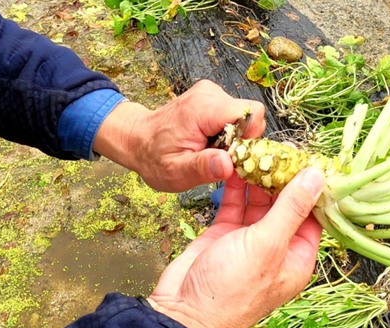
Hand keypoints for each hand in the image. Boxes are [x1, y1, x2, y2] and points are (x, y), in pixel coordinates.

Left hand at [93, 80, 265, 191]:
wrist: (137, 140)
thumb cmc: (154, 158)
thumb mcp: (176, 172)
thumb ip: (203, 168)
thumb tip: (229, 164)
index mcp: (203, 109)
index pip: (251, 112)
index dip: (250, 137)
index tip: (232, 155)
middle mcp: (210, 94)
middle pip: (250, 116)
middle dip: (241, 141)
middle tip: (217, 156)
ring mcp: (211, 93)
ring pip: (243, 117)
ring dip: (233, 138)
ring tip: (208, 149)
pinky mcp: (212, 97)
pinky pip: (234, 116)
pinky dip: (226, 133)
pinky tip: (207, 142)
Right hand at [148, 167, 324, 327]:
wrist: (182, 311)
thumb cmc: (230, 288)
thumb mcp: (267, 245)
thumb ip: (291, 208)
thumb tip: (317, 178)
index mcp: (296, 257)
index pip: (312, 216)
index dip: (311, 188)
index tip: (309, 159)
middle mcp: (275, 248)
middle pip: (285, 205)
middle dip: (282, 178)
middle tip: (279, 148)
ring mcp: (248, 240)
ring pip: (258, 203)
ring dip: (257, 179)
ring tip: (257, 151)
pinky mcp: (224, 234)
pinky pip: (234, 204)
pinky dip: (235, 187)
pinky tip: (235, 165)